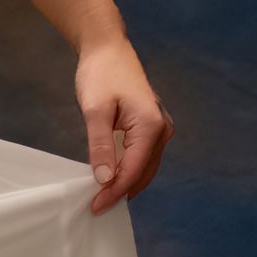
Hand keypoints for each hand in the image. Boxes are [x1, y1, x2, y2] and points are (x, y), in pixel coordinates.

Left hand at [75, 34, 172, 211]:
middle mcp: (162, 129)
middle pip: (143, 173)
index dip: (114, 192)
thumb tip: (105, 179)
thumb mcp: (95, 110)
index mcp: (151, 126)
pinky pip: (143, 156)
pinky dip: (129, 170)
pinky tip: (113, 178)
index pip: (133, 171)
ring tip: (103, 198)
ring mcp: (160, 128)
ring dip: (126, 184)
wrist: (108, 48)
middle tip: (96, 208)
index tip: (95, 207)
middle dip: (121, 192)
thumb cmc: (101, 74)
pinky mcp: (152, 126)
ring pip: (145, 167)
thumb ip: (101, 146)